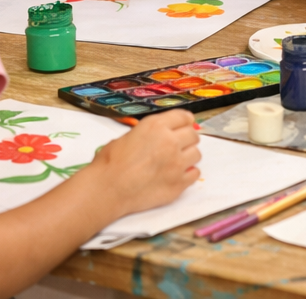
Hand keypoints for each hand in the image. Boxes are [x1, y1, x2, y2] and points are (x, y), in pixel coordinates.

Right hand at [87, 110, 201, 216]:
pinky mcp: (179, 184)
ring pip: (197, 154)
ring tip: (176, 161)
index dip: (185, 121)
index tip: (185, 125)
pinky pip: (195, 174)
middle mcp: (170, 142)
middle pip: (193, 135)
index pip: (184, 117)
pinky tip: (177, 175)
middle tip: (179, 145)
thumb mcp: (128, 135)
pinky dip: (188, 173)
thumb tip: (158, 136)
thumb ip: (149, 133)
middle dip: (188, 139)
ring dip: (189, 156)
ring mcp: (177, 164)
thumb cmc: (111, 162)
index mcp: (156, 126)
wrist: (108, 188)